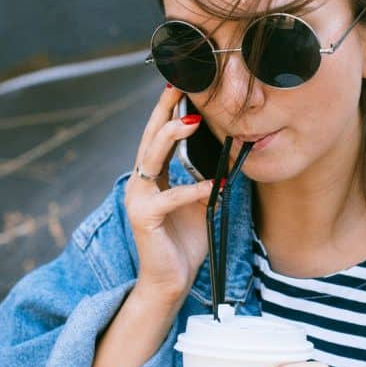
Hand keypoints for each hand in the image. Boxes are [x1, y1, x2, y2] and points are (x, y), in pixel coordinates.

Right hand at [124, 85, 214, 302]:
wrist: (171, 282)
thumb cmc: (185, 243)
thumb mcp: (200, 203)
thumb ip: (205, 178)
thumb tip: (227, 153)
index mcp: (152, 177)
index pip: (158, 136)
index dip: (168, 111)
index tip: (179, 85)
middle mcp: (140, 182)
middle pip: (150, 137)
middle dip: (164, 110)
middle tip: (178, 86)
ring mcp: (138, 199)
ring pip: (151, 157)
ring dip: (172, 136)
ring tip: (192, 120)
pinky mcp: (145, 218)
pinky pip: (171, 197)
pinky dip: (194, 190)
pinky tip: (215, 187)